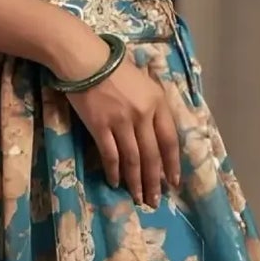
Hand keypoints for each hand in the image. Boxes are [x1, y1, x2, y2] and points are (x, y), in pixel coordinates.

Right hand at [59, 41, 181, 208]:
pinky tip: (115, 182)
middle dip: (154, 181)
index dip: (172, 164)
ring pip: (133, 159)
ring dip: (136, 182)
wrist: (86, 59)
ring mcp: (121, 121)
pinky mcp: (100, 126)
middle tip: (154, 200)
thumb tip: (158, 135)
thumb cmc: (115, 68)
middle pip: (152, 155)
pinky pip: (110, 155)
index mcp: (157, 103)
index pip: (170, 140)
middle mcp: (143, 114)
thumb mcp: (145, 83)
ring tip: (138, 197)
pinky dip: (114, 171)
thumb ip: (154, 106)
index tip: (173, 182)